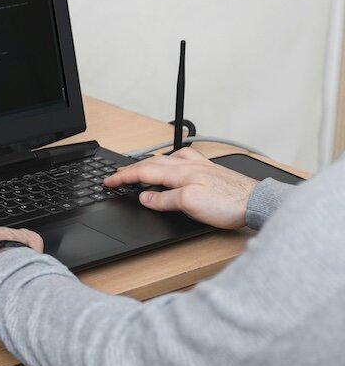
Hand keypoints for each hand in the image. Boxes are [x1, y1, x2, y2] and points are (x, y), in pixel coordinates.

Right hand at [103, 148, 258, 228]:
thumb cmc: (228, 204)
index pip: (143, 173)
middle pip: (152, 164)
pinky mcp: (211, 171)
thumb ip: (164, 200)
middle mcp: (189, 166)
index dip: (123, 178)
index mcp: (180, 173)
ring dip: (149, 163)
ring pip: (167, 160)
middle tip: (117, 176)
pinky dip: (171, 161)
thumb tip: (144, 197)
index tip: (108, 182)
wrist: (257, 202)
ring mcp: (200, 167)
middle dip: (131, 169)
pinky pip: (184, 160)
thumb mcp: (190, 205)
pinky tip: (175, 163)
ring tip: (139, 167)